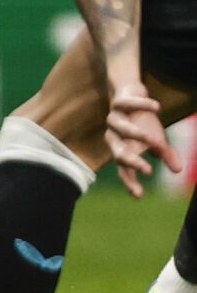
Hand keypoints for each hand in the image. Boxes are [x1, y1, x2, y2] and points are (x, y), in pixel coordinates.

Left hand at [106, 81, 180, 197]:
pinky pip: (127, 104)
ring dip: (137, 135)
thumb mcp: (156, 142)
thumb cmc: (143, 125)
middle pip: (118, 152)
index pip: (124, 170)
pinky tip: (158, 108)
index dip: (130, 182)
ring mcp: (115, 119)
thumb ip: (165, 155)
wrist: (129, 97)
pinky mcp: (119, 103)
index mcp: (122, 150)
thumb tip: (178, 170)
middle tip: (147, 171)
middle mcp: (114, 137)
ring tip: (155, 141)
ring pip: (122, 129)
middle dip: (132, 162)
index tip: (139, 195)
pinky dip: (142, 104)